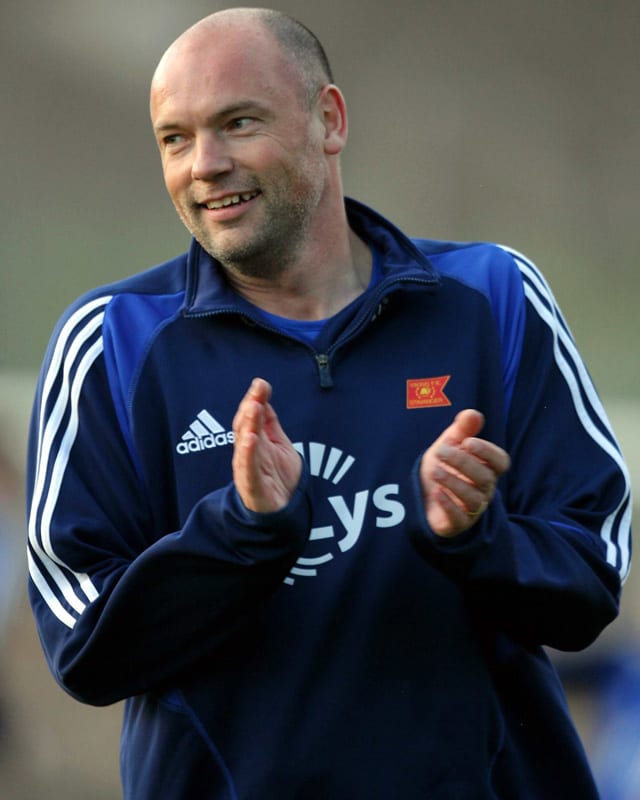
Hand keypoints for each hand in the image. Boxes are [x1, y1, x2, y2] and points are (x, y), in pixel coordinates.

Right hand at [232, 378, 301, 512]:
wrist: (281, 512)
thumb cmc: (276, 476)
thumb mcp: (277, 443)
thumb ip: (269, 422)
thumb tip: (262, 394)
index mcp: (253, 442)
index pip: (250, 417)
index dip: (254, 399)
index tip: (261, 384)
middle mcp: (247, 453)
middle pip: (245, 427)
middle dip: (250, 408)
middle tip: (258, 391)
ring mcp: (247, 469)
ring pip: (245, 444)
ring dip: (248, 425)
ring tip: (253, 408)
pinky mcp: (252, 486)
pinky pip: (248, 469)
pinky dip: (247, 454)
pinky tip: (250, 440)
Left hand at [419, 409, 509, 537]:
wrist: (423, 494)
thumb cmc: (444, 466)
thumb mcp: (449, 444)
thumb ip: (462, 430)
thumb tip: (473, 414)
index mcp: (487, 468)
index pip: (501, 462)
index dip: (488, 452)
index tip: (468, 442)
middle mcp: (484, 489)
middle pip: (484, 478)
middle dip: (463, 463)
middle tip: (441, 451)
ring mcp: (473, 508)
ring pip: (473, 499)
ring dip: (455, 483)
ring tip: (435, 471)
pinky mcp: (458, 523)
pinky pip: (460, 518)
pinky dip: (449, 505)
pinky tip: (437, 492)